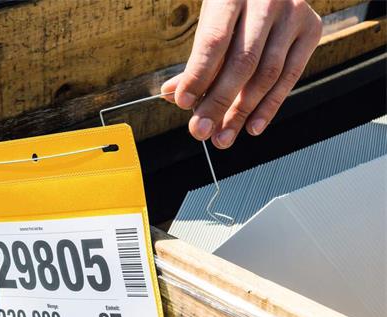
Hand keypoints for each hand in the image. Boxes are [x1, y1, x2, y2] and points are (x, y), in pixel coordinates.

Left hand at [162, 0, 321, 148]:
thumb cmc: (235, 3)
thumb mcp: (211, 21)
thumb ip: (197, 59)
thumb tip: (172, 94)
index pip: (213, 41)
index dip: (198, 75)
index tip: (184, 104)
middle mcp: (266, 0)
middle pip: (242, 62)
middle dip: (219, 103)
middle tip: (201, 130)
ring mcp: (293, 13)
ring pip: (267, 74)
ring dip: (243, 112)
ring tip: (223, 135)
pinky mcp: (311, 29)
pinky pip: (290, 77)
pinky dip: (270, 106)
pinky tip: (252, 126)